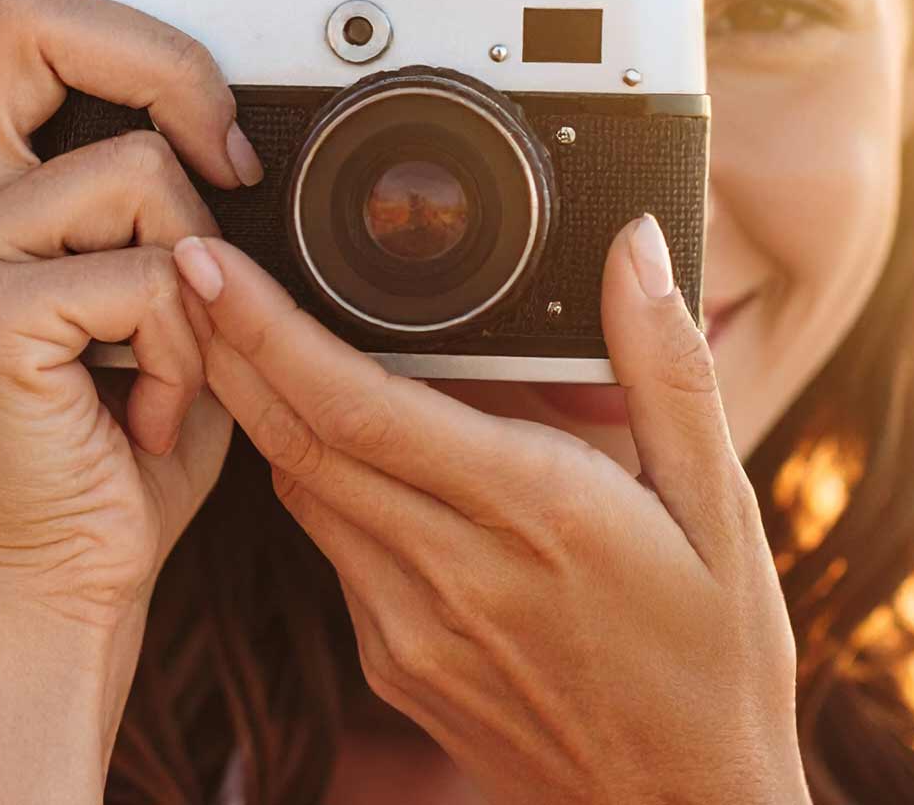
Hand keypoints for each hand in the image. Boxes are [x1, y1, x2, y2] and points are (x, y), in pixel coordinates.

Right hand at [0, 0, 259, 631]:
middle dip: (168, 59)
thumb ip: (170, 175)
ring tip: (175, 338)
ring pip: (122, 153)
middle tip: (232, 154)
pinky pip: (145, 262)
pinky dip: (187, 337)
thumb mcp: (163, 271)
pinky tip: (149, 404)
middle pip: (28, 14)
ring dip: (198, 247)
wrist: (77, 570)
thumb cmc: (128, 428)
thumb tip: (237, 97)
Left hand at [169, 216, 809, 804]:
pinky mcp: (394, 666)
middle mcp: (450, 572)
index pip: (354, 406)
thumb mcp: (720, 510)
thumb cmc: (714, 664)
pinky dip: (319, 479)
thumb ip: (668, 368)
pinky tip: (338, 440)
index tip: (212, 263)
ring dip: (263, 411)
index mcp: (531, 512)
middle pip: (294, 441)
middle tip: (193, 270)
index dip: (267, 329)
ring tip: (246, 335)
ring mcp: (409, 630)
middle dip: (231, 349)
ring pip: (301, 493)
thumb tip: (634, 247)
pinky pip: (334, 548)